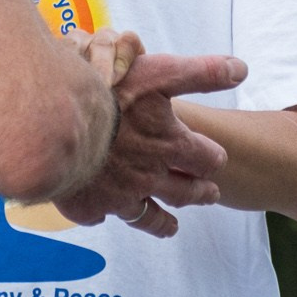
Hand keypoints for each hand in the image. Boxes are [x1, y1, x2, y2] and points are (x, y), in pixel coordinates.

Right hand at [55, 49, 245, 237]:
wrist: (56, 123)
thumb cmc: (110, 92)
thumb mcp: (160, 72)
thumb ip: (201, 72)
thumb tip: (240, 69)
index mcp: (171, 144)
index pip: (206, 158)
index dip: (212, 157)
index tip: (215, 160)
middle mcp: (150, 175)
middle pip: (185, 192)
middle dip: (198, 192)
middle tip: (208, 194)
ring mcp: (119, 195)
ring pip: (149, 215)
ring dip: (163, 220)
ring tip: (171, 227)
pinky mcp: (89, 205)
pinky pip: (103, 216)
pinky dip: (108, 214)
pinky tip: (108, 214)